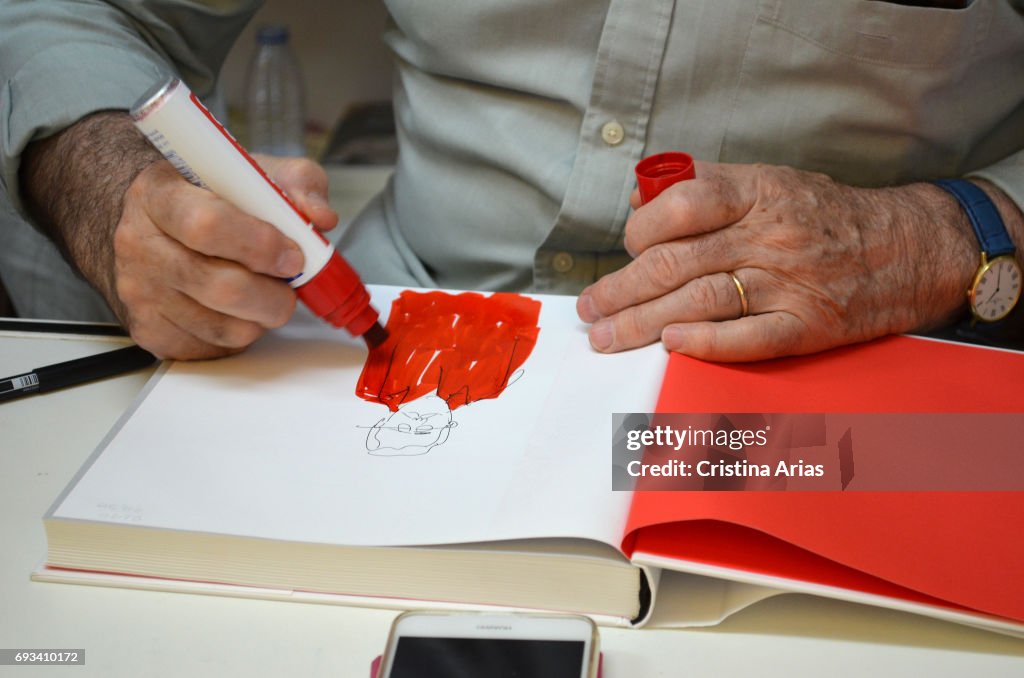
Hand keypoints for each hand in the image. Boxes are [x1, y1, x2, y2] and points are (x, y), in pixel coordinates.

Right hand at [112, 154, 337, 358]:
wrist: (149, 223)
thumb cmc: (207, 197)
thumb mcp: (252, 172)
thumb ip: (297, 183)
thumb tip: (321, 217)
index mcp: (160, 195)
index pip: (207, 225)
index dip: (261, 245)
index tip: (293, 255)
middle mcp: (140, 245)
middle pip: (222, 287)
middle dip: (275, 294)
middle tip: (291, 283)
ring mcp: (141, 293)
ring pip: (225, 327)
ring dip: (263, 316)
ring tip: (266, 292)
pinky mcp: (151, 331)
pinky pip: (216, 348)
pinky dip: (242, 332)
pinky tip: (240, 309)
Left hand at [576, 161, 979, 360]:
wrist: (907, 249)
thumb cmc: (824, 216)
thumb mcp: (769, 182)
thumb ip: (705, 187)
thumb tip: (639, 199)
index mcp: (758, 193)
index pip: (682, 205)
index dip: (640, 230)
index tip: (625, 249)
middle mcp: (769, 236)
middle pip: (677, 262)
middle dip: (621, 290)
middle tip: (589, 310)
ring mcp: (789, 283)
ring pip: (700, 301)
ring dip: (643, 323)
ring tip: (607, 337)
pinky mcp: (807, 326)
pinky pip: (747, 339)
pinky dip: (704, 343)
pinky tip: (671, 345)